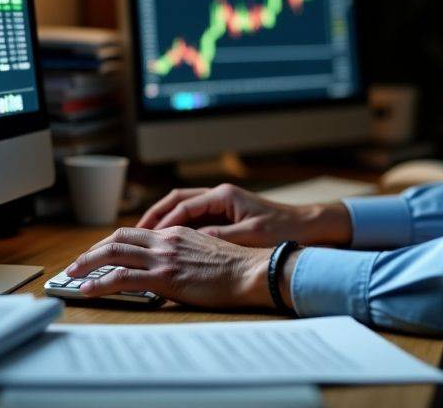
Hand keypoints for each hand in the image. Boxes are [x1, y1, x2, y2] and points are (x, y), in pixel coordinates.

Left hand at [65, 226, 271, 307]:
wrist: (251, 272)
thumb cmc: (236, 268)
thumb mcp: (205, 252)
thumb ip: (183, 254)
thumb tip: (169, 266)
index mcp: (176, 233)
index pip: (134, 233)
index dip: (111, 243)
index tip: (98, 254)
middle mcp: (166, 240)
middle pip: (118, 238)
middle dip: (92, 251)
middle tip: (76, 264)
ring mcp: (164, 258)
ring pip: (114, 253)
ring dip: (87, 264)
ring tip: (71, 275)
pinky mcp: (164, 277)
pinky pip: (123, 277)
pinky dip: (100, 282)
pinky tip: (88, 290)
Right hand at [135, 183, 351, 246]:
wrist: (308, 226)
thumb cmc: (284, 229)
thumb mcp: (251, 236)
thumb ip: (220, 236)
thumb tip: (189, 242)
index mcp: (223, 195)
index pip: (182, 205)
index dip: (161, 221)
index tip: (145, 237)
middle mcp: (219, 195)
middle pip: (176, 201)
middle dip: (154, 217)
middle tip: (134, 234)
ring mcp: (221, 205)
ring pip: (182, 209)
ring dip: (163, 222)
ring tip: (144, 240)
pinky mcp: (225, 216)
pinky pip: (194, 220)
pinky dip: (178, 230)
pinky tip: (168, 246)